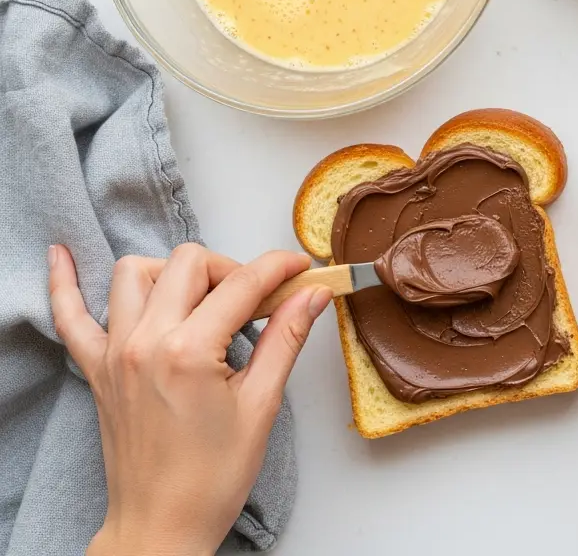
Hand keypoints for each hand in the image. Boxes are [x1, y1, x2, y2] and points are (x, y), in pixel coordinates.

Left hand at [48, 242, 331, 555]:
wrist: (162, 525)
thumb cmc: (211, 478)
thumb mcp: (262, 405)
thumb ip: (286, 339)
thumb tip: (313, 296)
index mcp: (189, 352)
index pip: (242, 284)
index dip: (280, 268)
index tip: (302, 269)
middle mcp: (144, 342)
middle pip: (188, 263)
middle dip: (231, 268)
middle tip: (258, 298)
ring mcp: (114, 353)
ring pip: (136, 273)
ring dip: (173, 272)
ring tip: (203, 297)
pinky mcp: (96, 368)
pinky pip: (68, 316)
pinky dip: (63, 283)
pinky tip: (63, 255)